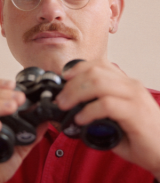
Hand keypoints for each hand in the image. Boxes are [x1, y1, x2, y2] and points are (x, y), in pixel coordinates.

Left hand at [56, 60, 159, 177]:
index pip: (97, 64)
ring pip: (98, 83)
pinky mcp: (136, 113)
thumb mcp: (115, 116)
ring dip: (76, 94)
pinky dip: (89, 111)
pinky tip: (81, 119)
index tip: (62, 79)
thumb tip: (69, 107)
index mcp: (126, 83)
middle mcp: (131, 86)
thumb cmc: (140, 137)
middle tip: (61, 99)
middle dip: (71, 84)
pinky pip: (106, 104)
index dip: (76, 68)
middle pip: (93, 72)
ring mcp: (135, 98)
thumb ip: (96, 107)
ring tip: (66, 107)